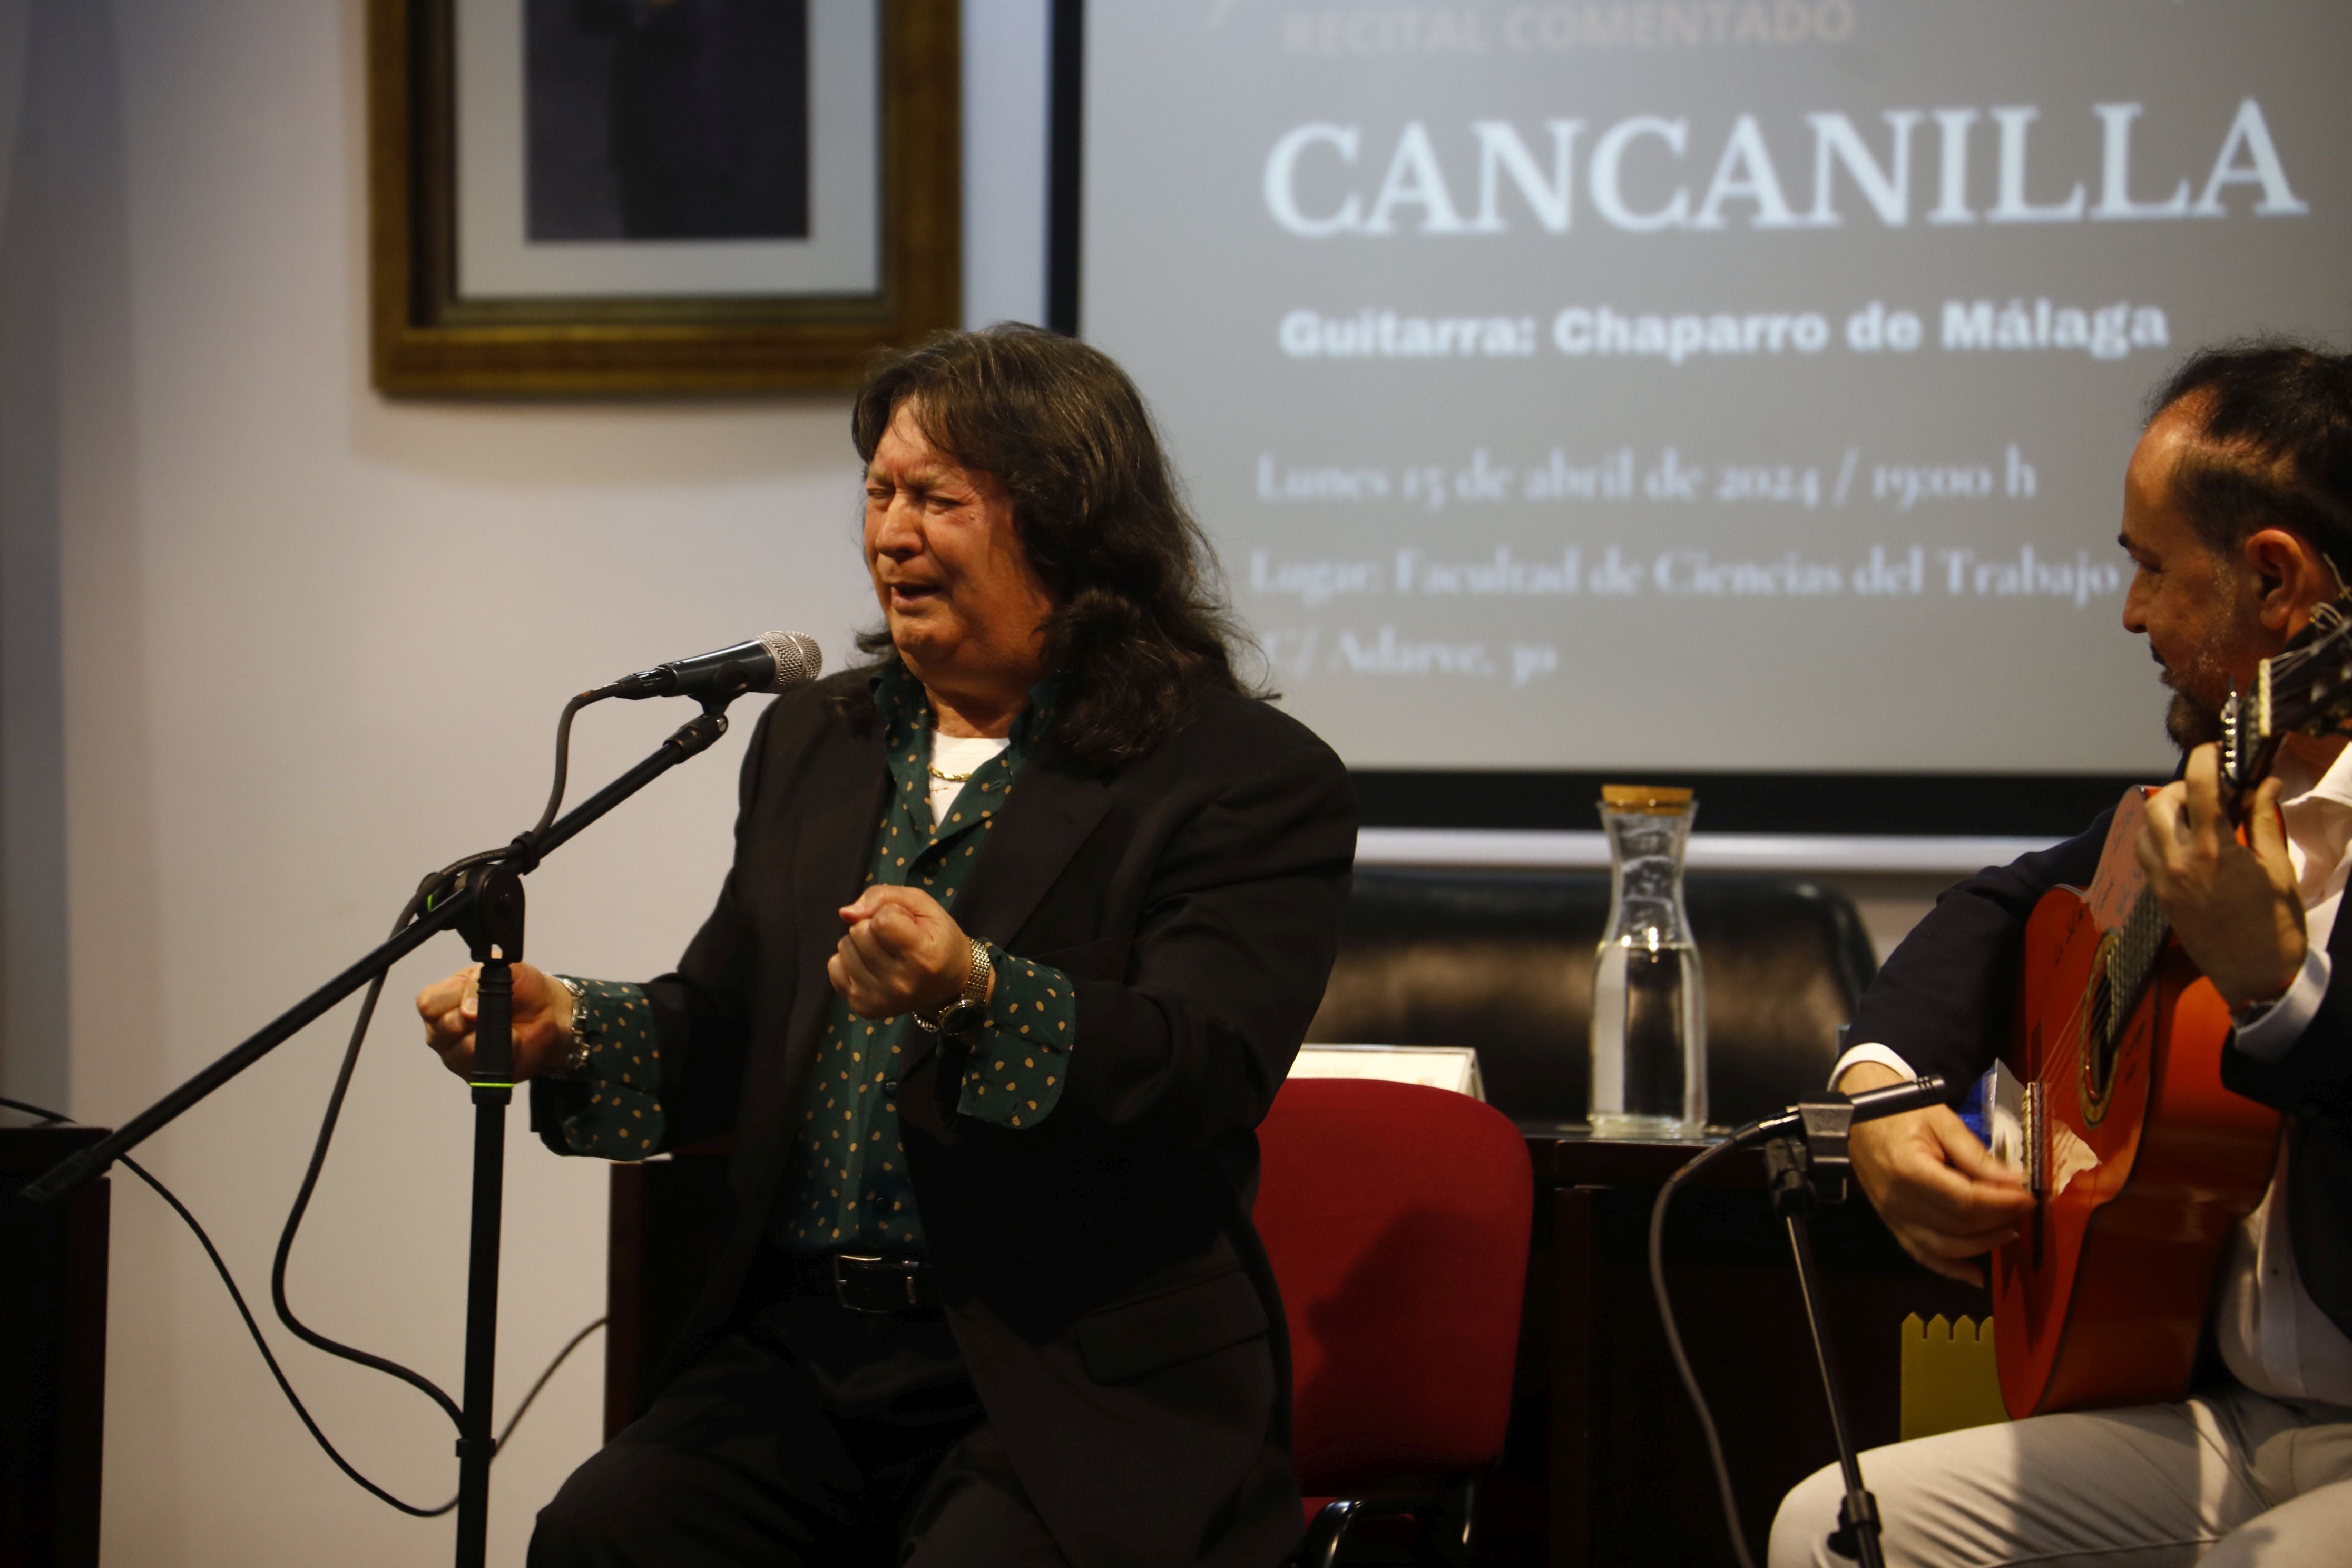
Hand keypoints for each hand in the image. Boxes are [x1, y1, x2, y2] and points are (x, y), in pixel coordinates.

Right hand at [415, 962, 574, 1081]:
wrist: (549, 1013)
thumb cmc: (522, 989)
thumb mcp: (506, 969)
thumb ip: (480, 978)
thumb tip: (467, 1008)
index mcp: (442, 1000)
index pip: (428, 1003)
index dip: (454, 998)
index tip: (480, 994)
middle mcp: (442, 1029)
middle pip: (442, 1030)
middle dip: (473, 1019)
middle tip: (494, 1010)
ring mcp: (456, 1054)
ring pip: (461, 1051)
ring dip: (490, 1036)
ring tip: (506, 1024)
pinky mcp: (475, 1073)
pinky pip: (484, 1067)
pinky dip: (504, 1050)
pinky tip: (513, 1040)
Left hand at [827, 886, 981, 1019]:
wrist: (947, 985)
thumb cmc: (937, 938)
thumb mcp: (922, 905)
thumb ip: (884, 896)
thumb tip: (845, 913)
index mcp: (922, 958)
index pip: (881, 920)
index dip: (892, 912)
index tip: (908, 924)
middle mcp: (899, 984)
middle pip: (858, 932)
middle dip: (873, 926)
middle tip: (896, 939)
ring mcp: (878, 999)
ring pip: (844, 947)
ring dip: (860, 943)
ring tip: (885, 952)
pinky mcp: (862, 1006)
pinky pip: (834, 967)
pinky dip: (849, 960)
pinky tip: (871, 966)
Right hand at [1841, 1061, 2033, 1285]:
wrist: (1858, 1119)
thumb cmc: (1899, 1112)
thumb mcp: (1942, 1122)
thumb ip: (1976, 1155)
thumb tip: (2015, 1182)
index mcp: (1910, 1172)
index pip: (1966, 1201)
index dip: (2001, 1203)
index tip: (2027, 1196)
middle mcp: (1899, 1202)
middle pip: (1959, 1226)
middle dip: (1998, 1220)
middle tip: (2023, 1207)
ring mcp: (1893, 1217)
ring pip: (1944, 1248)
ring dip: (1982, 1245)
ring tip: (2008, 1232)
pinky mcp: (1892, 1223)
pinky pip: (1922, 1254)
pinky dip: (1950, 1269)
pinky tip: (1975, 1276)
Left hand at [2136, 743, 2304, 1010]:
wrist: (2257, 975)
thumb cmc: (2276, 923)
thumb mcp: (2278, 867)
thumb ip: (2265, 820)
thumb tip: (2265, 783)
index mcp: (2216, 850)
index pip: (2198, 788)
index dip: (2204, 760)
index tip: (2214, 750)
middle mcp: (2181, 861)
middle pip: (2158, 803)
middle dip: (2179, 788)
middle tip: (2205, 791)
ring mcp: (2164, 881)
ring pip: (2143, 829)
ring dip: (2163, 814)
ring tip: (2193, 817)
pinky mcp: (2158, 897)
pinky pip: (2143, 856)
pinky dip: (2155, 840)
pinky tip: (2181, 844)